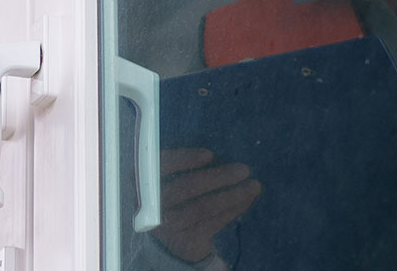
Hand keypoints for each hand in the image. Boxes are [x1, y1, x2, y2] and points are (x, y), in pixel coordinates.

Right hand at [151, 148, 261, 262]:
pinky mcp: (184, 242)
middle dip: (217, 177)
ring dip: (232, 195)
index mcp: (142, 182)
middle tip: (244, 169)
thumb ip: (183, 167)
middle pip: (185, 188)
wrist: (171, 237)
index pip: (161, 167)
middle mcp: (150, 205)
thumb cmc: (173, 196)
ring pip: (202, 207)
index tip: (209, 154)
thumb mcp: (168, 179)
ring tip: (254, 185)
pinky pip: (212, 223)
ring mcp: (167, 227)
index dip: (184, 160)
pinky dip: (232, 210)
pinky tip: (246, 199)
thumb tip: (218, 155)